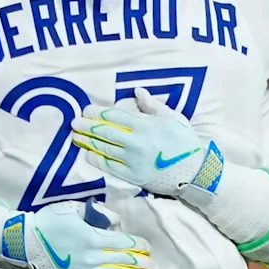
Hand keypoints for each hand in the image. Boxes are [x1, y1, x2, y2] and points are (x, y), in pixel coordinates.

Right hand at [0, 199, 150, 268]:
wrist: (25, 242)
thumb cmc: (48, 222)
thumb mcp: (73, 209)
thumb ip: (98, 214)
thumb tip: (116, 222)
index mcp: (93, 237)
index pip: (124, 243)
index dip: (139, 245)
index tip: (147, 247)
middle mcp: (92, 257)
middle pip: (123, 261)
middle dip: (140, 262)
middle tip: (151, 265)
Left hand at [72, 87, 222, 202]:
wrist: (194, 171)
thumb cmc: (185, 142)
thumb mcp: (173, 118)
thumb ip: (152, 105)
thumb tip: (137, 92)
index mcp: (144, 126)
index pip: (113, 116)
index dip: (97, 112)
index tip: (86, 110)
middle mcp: (134, 143)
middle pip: (104, 132)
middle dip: (87, 126)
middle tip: (74, 122)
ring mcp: (131, 161)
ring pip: (103, 149)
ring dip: (87, 141)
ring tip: (75, 136)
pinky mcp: (132, 176)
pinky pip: (109, 167)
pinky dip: (96, 160)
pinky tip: (87, 154)